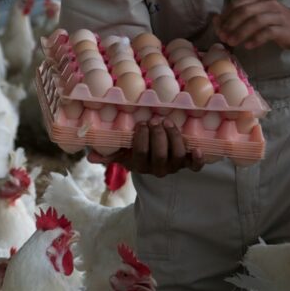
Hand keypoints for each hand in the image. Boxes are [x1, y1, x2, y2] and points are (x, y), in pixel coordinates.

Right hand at [88, 121, 203, 176]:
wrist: (155, 162)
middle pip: (160, 155)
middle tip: (155, 120)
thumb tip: (90, 156)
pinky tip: (198, 149)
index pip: (141, 155)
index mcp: (140, 166)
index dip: (142, 139)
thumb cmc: (135, 153)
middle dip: (158, 136)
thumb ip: (107, 155)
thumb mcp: (121, 154)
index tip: (141, 124)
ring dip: (174, 138)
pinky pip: (195, 166)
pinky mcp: (188, 164)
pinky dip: (198, 159)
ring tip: (168, 122)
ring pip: (177, 156)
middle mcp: (158, 170)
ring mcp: (174, 167)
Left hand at [213, 0, 289, 49]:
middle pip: (244, 12)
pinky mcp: (284, 28)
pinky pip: (267, 33)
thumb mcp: (257, 15)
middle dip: (230, 24)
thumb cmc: (276, 21)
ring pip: (255, 22)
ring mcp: (277, 15)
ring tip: (231, 42)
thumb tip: (215, 20)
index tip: (218, 28)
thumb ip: (238, 16)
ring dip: (240, 33)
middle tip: (223, 36)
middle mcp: (268, 4)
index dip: (225, 17)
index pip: (237, 4)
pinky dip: (255, 39)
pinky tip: (248, 46)